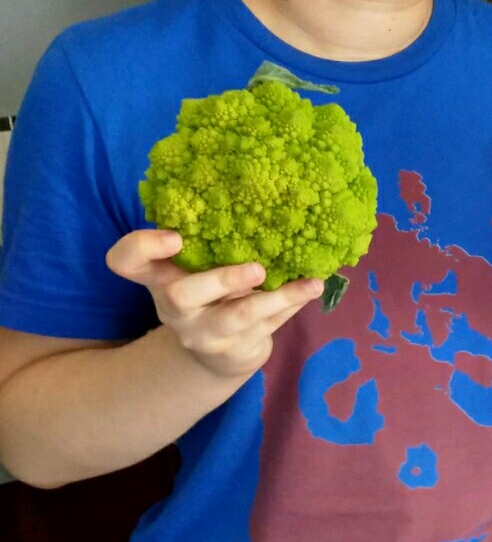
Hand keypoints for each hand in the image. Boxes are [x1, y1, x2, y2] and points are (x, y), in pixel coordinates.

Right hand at [106, 230, 321, 378]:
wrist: (216, 354)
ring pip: (238, 317)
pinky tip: (314, 287)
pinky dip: (294, 304)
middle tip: (257, 269)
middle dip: (221, 280)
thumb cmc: (206, 293)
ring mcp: (206, 333)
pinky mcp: (237, 349)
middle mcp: (175, 308)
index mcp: (158, 277)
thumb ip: (205, 239)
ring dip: (275, 299)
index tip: (176, 235)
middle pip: (181, 296)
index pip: (126, 261)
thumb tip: (251, 188)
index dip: (142, 247)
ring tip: (309, 284)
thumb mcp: (193, 267)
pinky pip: (269, 326)